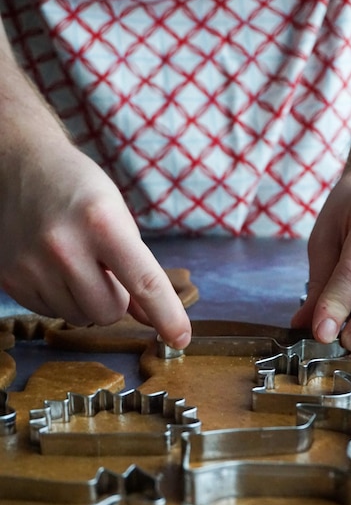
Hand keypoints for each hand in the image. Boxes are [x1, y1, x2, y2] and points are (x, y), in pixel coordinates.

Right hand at [0, 137, 190, 348]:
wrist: (21, 166)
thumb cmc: (79, 190)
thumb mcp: (118, 218)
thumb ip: (137, 269)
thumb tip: (151, 319)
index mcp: (102, 222)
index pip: (144, 282)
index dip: (167, 315)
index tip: (180, 338)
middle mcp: (63, 245)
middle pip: (108, 312)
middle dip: (115, 299)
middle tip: (103, 268)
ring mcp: (32, 264)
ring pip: (79, 318)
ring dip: (85, 299)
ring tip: (74, 261)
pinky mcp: (10, 277)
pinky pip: (50, 313)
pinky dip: (59, 297)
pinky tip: (51, 266)